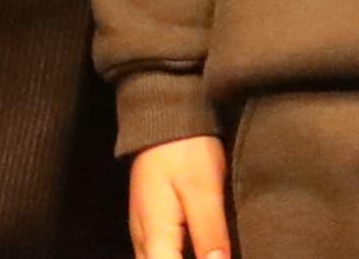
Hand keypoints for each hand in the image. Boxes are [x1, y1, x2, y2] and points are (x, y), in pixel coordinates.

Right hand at [128, 134, 230, 258]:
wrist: (164, 115)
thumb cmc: (185, 150)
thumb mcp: (204, 190)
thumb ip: (209, 233)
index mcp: (155, 237)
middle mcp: (143, 240)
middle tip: (215, 255)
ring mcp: (144, 230)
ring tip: (211, 252)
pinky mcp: (151, 221)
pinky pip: (161, 252)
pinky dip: (175, 255)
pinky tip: (200, 251)